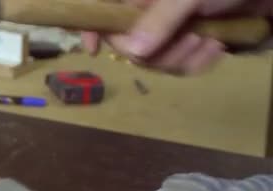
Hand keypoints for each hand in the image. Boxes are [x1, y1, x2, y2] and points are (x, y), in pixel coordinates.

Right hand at [81, 0, 266, 73]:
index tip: (92, 48)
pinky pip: (176, 65)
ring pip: (153, 59)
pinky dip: (197, 63)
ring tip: (209, 42)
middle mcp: (147, 10)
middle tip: (189, 40)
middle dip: (159, 53)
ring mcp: (168, 28)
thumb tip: (131, 50)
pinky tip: (216, 48)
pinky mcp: (186, 43)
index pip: (102, 9)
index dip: (92, 27)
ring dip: (183, 58)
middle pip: (128, 44)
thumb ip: (161, 18)